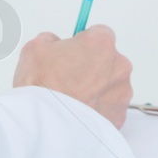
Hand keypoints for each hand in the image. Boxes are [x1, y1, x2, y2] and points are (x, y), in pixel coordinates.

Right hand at [12, 26, 132, 128]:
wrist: (47, 123)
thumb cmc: (42, 86)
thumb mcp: (36, 48)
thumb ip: (52, 41)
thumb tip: (56, 45)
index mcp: (100, 43)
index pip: (100, 34)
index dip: (84, 44)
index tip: (74, 51)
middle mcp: (118, 66)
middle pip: (108, 60)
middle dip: (92, 66)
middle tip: (69, 77)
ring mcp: (122, 93)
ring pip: (111, 85)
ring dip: (96, 88)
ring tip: (73, 98)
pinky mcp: (120, 116)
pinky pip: (110, 107)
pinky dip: (98, 109)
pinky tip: (79, 111)